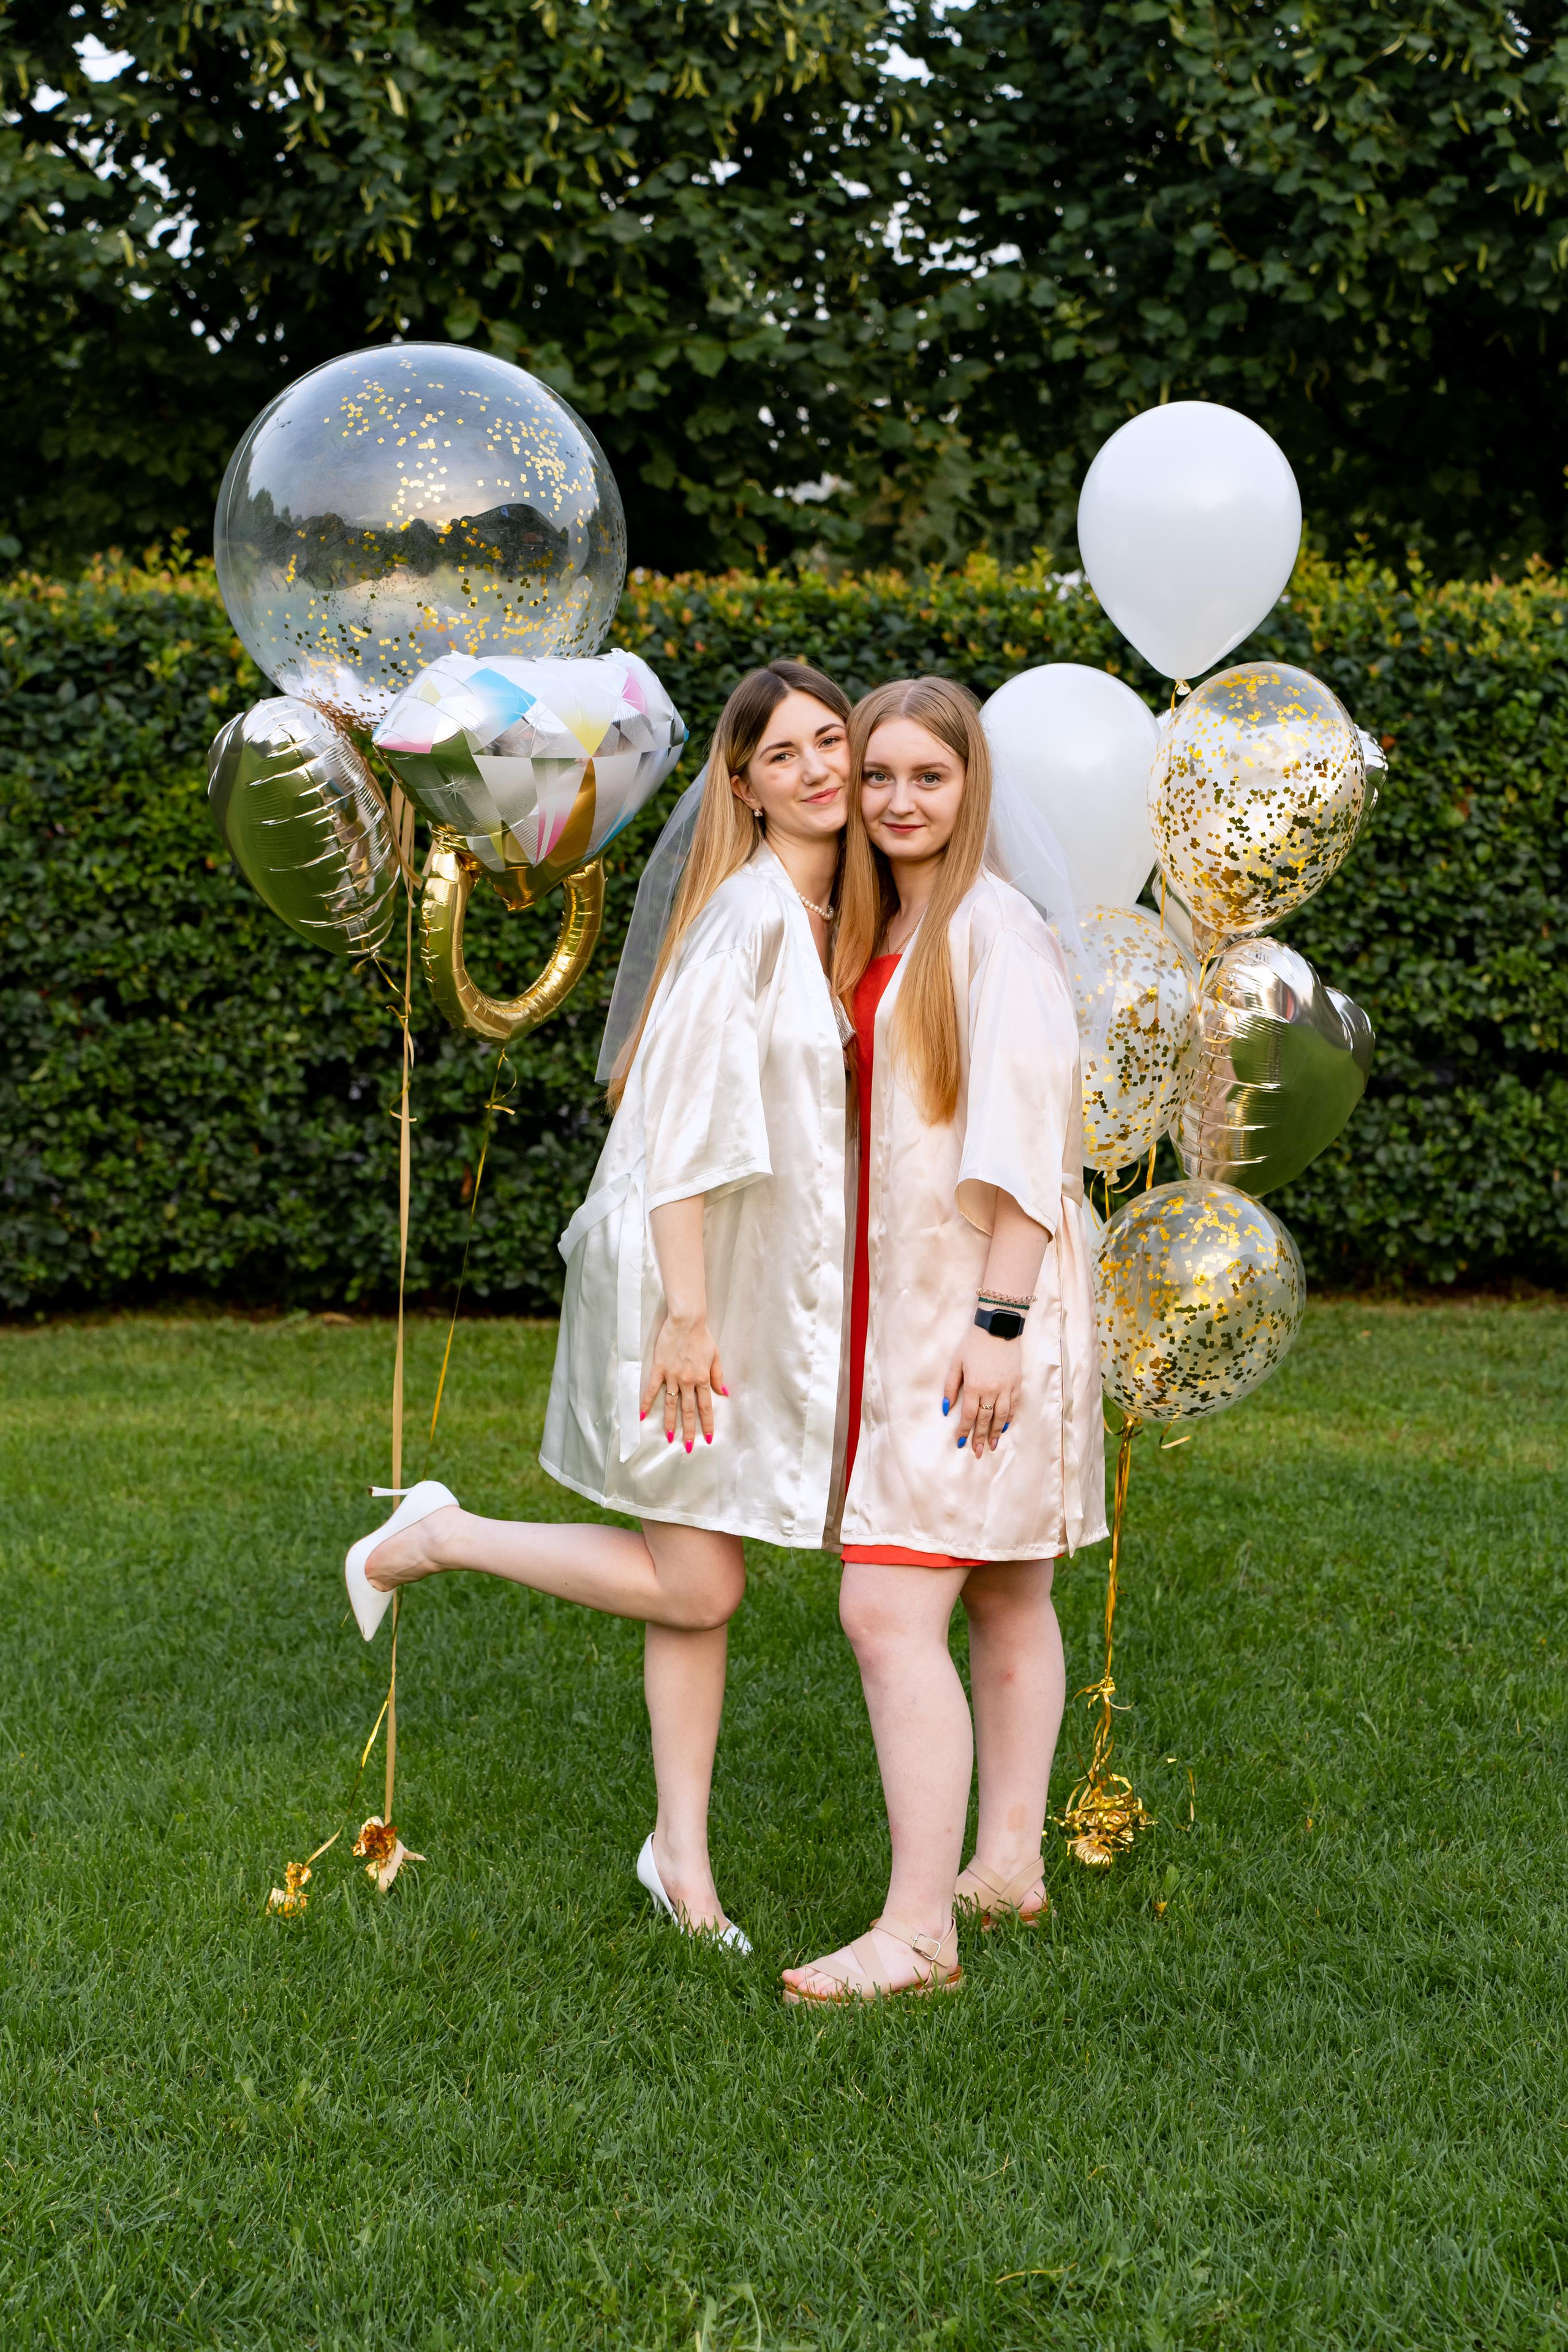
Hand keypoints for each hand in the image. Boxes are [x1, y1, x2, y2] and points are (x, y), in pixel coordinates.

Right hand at [641, 1310, 726, 1451]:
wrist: (686, 1321)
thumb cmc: (702, 1336)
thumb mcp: (715, 1356)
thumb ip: (717, 1376)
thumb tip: (723, 1392)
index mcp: (702, 1379)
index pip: (705, 1407)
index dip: (707, 1423)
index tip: (708, 1438)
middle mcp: (688, 1381)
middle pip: (688, 1411)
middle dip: (689, 1431)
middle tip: (687, 1447)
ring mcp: (672, 1376)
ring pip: (671, 1405)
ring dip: (670, 1423)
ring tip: (669, 1438)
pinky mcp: (659, 1370)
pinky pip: (652, 1390)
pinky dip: (646, 1403)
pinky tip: (641, 1416)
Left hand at [942, 1326, 1020, 1459]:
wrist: (998, 1327)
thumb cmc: (973, 1344)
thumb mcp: (956, 1363)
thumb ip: (950, 1387)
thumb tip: (946, 1409)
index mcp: (974, 1385)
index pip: (969, 1415)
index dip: (964, 1431)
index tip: (960, 1443)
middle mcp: (992, 1389)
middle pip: (986, 1420)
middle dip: (981, 1438)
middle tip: (978, 1452)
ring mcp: (1007, 1387)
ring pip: (1002, 1416)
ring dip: (997, 1433)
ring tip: (993, 1445)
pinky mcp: (1017, 1382)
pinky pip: (1014, 1405)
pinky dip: (1009, 1418)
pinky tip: (1005, 1427)